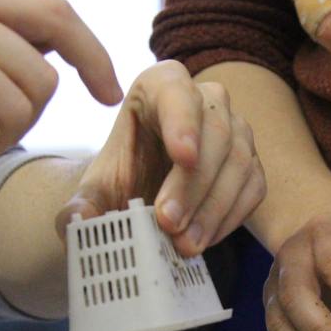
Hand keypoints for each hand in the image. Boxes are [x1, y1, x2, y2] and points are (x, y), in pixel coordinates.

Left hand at [57, 61, 265, 255]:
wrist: (143, 197)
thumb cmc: (122, 180)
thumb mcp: (93, 192)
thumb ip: (80, 206)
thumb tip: (78, 221)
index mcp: (160, 86)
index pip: (177, 90)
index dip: (183, 121)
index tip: (182, 157)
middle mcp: (207, 99)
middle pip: (214, 133)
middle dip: (193, 184)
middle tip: (169, 224)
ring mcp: (235, 131)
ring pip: (238, 161)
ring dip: (212, 208)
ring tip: (184, 244)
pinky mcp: (251, 165)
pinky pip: (252, 189)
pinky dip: (229, 218)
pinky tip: (203, 241)